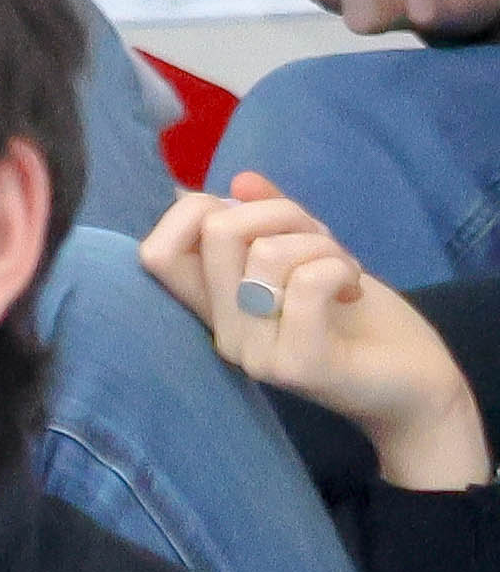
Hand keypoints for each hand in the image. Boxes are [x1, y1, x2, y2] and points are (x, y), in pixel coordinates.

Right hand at [146, 178, 496, 489]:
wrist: (417, 390)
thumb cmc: (361, 321)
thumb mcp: (311, 256)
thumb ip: (272, 220)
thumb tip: (241, 181)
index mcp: (215, 307)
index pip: (155, 252)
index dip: (196, 210)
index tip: (258, 221)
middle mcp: (222, 332)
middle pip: (217, 230)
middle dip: (281, 212)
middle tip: (321, 240)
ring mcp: (254, 353)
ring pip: (267, 252)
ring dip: (322, 244)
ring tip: (344, 270)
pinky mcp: (296, 365)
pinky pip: (306, 282)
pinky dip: (339, 267)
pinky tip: (353, 288)